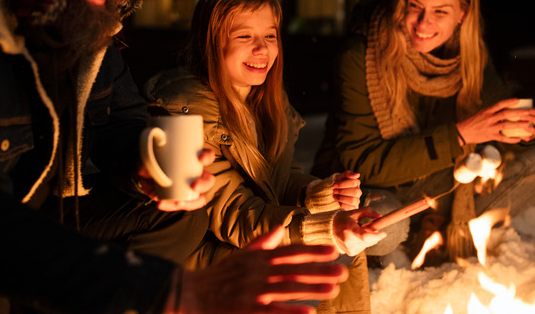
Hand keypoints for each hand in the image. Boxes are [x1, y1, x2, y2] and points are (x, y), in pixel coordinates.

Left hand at [137, 148, 215, 211]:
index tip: (200, 159)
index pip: (207, 156)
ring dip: (192, 202)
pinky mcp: (181, 199)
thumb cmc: (152, 160)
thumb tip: (145, 169)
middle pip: (208, 180)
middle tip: (193, 186)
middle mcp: (195, 174)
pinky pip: (183, 205)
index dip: (207, 157)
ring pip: (200, 197)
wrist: (144, 175)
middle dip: (203, 184)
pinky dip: (172, 206)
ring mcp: (189, 188)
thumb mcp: (148, 156)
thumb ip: (147, 160)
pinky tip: (161, 203)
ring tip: (178, 202)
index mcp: (193, 159)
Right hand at [176, 225, 347, 312]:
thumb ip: (262, 243)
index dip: (312, 251)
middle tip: (342, 270)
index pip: (290, 252)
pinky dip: (290, 311)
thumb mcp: (240, 255)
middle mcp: (257, 272)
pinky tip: (308, 312)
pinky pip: (272, 311)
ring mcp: (252, 291)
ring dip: (311, 289)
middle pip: (293, 270)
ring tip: (332, 289)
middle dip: (319, 270)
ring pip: (287, 289)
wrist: (191, 293)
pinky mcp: (246, 309)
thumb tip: (280, 229)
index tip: (332, 250)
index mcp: (258, 258)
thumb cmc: (219, 276)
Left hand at [332, 171, 361, 210]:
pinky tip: (338, 202)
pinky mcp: (353, 207)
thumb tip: (357, 174)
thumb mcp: (340, 176)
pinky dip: (342, 204)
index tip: (334, 185)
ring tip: (335, 196)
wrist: (333, 191)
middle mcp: (358, 191)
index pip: (354, 182)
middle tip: (334, 191)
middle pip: (355, 192)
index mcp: (356, 183)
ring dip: (342, 198)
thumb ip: (348, 174)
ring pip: (353, 200)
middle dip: (342, 191)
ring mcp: (356, 199)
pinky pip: (350, 208)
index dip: (343, 184)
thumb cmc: (338, 183)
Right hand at [333, 208, 386, 255]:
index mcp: (349, 229)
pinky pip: (364, 247)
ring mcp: (349, 248)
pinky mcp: (350, 253)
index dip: (376, 236)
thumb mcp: (355, 212)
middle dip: (372, 234)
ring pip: (368, 244)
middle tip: (366, 227)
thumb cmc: (344, 219)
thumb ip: (368, 212)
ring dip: (367, 238)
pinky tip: (355, 237)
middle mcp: (348, 241)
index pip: (365, 236)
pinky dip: (363, 242)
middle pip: (369, 241)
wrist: (330, 228)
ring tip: (357, 231)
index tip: (384, 233)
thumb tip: (380, 216)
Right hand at [456, 98, 534, 144]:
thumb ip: (493, 112)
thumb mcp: (482, 114)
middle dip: (519, 113)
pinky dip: (511, 139)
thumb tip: (505, 110)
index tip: (518, 100)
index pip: (500, 104)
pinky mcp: (490, 136)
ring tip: (528, 125)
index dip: (509, 102)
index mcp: (487, 111)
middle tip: (529, 113)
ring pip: (506, 125)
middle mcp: (489, 118)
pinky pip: (503, 138)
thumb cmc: (474, 122)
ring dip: (518, 125)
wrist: (463, 132)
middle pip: (506, 114)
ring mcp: (490, 127)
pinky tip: (519, 139)